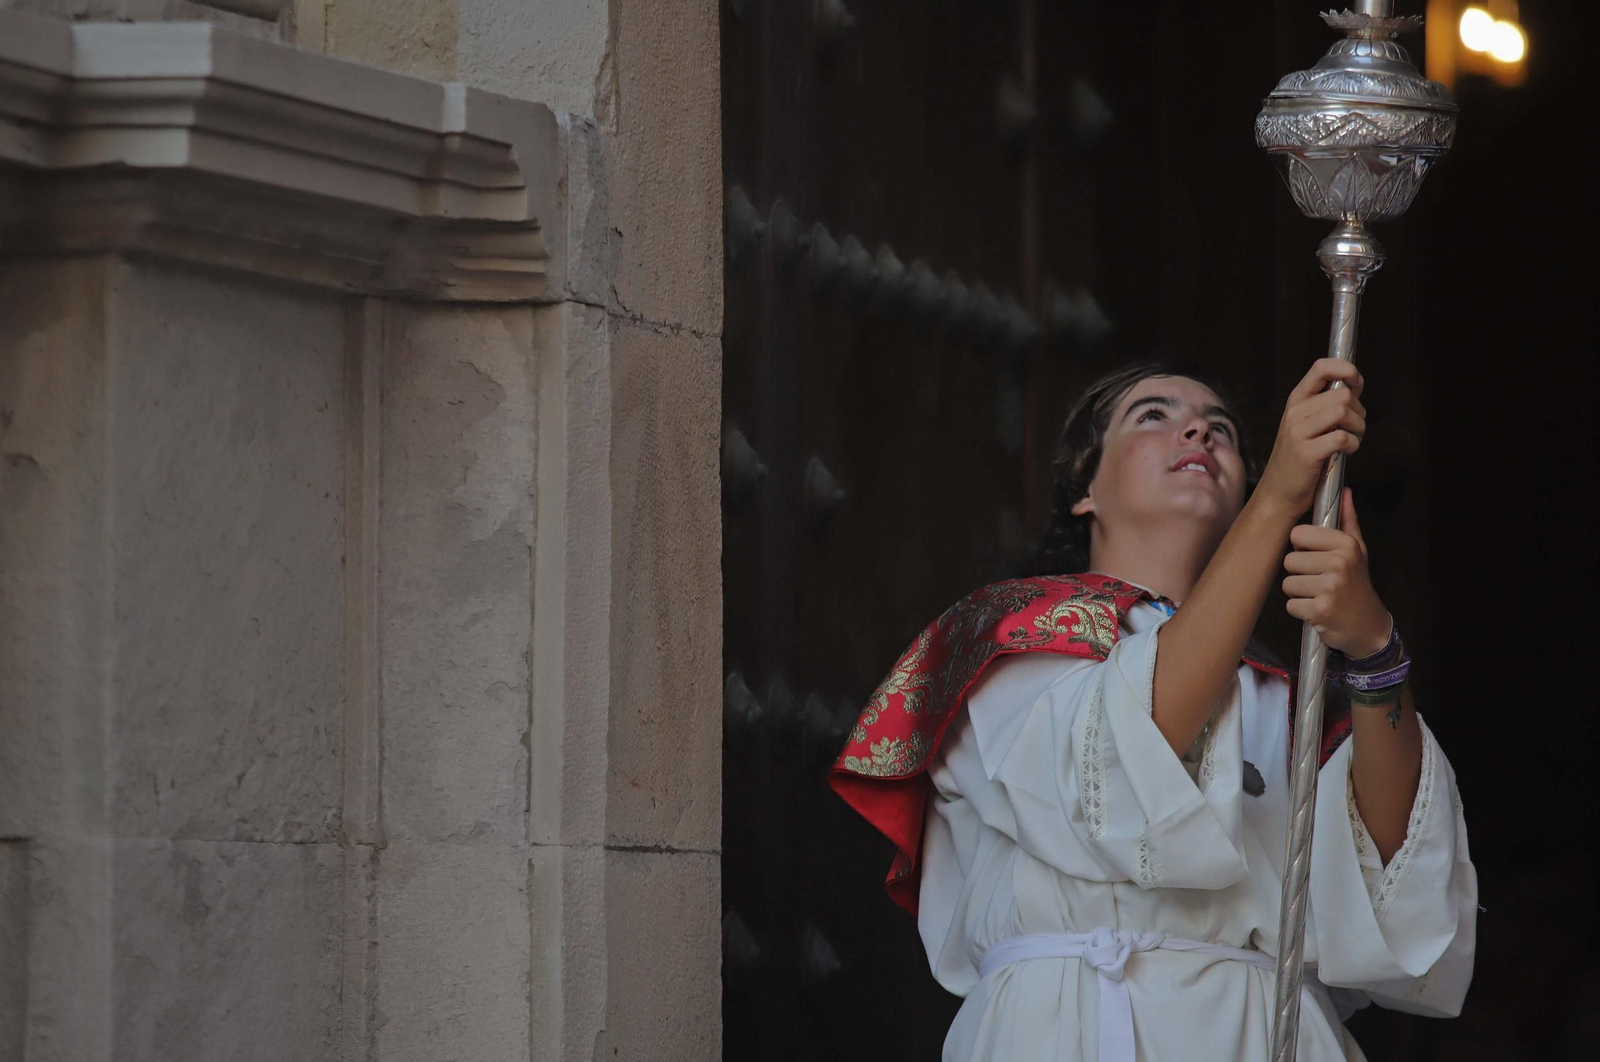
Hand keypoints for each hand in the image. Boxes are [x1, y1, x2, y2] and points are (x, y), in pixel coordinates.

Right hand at [1254, 358, 1365, 517]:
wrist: (1279, 494)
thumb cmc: (1298, 460)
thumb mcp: (1307, 424)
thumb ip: (1327, 403)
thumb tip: (1354, 383)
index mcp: (1296, 401)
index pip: (1321, 367)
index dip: (1346, 370)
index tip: (1356, 384)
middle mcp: (1294, 412)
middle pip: (1342, 394)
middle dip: (1359, 410)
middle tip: (1354, 427)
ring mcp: (1298, 432)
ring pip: (1343, 412)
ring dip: (1358, 427)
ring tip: (1351, 439)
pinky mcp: (1306, 452)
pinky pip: (1342, 437)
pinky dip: (1353, 444)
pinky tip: (1346, 451)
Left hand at [1282, 488, 1390, 656]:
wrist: (1368, 626)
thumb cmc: (1357, 584)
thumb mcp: (1357, 550)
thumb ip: (1347, 520)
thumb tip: (1344, 491)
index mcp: (1345, 544)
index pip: (1297, 534)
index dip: (1302, 549)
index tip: (1317, 558)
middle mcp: (1339, 563)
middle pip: (1289, 561)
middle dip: (1299, 574)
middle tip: (1319, 582)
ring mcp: (1329, 587)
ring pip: (1287, 584)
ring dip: (1299, 594)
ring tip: (1319, 596)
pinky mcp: (1320, 610)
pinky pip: (1290, 605)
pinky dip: (1300, 611)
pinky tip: (1318, 611)